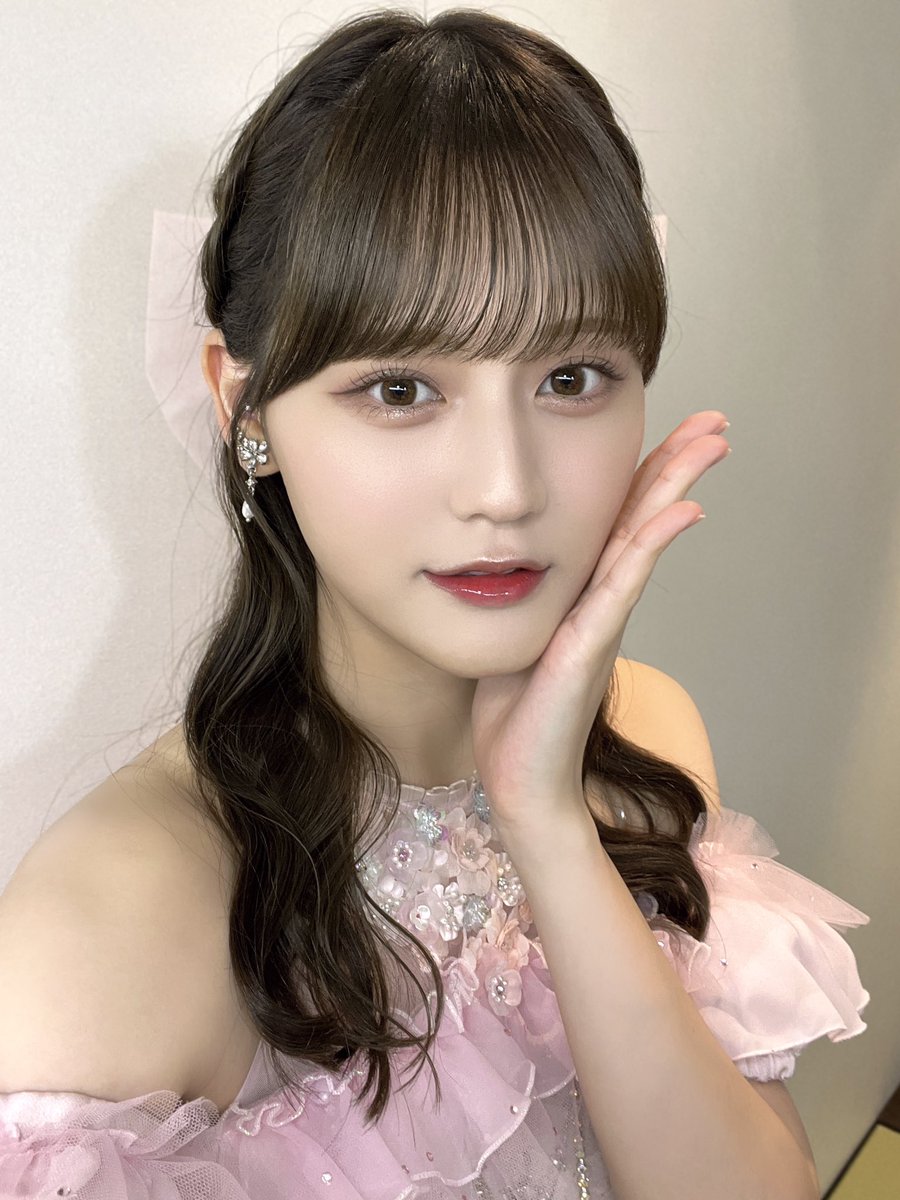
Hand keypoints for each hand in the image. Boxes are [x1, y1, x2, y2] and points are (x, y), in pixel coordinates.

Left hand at [470, 409, 730, 837]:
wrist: (520, 781)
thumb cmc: (517, 713)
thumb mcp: (519, 633)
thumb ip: (529, 595)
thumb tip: (508, 556)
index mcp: (583, 594)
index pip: (620, 522)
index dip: (648, 474)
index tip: (678, 428)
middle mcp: (601, 602)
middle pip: (644, 521)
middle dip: (678, 467)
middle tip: (717, 422)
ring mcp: (600, 623)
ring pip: (643, 542)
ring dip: (675, 489)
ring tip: (709, 445)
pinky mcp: (587, 648)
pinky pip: (621, 588)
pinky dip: (651, 546)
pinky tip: (678, 512)